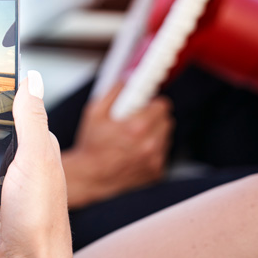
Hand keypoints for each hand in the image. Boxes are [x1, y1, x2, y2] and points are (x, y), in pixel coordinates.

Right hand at [63, 85, 173, 208]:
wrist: (90, 177)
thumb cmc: (90, 146)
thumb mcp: (94, 113)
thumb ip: (113, 93)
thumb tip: (126, 81)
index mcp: (136, 128)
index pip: (162, 106)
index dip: (153, 103)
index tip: (147, 104)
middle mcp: (149, 145)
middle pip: (167, 121)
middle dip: (155, 117)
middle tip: (139, 119)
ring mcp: (155, 161)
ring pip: (166, 138)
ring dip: (154, 134)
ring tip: (134, 138)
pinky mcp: (156, 172)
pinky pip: (162, 154)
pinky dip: (152, 151)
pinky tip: (134, 152)